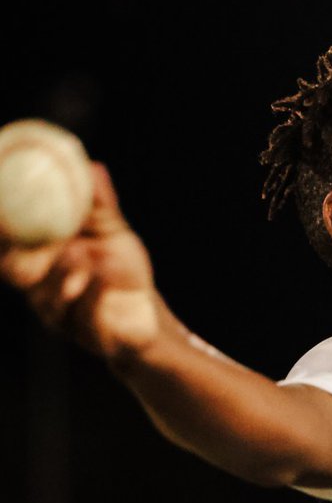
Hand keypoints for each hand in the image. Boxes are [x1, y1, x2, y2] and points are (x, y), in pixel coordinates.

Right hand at [0, 163, 159, 359]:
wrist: (147, 314)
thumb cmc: (121, 270)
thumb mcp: (111, 231)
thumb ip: (99, 204)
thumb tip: (92, 166)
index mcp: (38, 262)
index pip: (5, 245)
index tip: (0, 214)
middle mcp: (39, 290)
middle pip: (14, 273)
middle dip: (16, 254)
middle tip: (34, 234)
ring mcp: (60, 316)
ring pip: (47, 294)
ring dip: (64, 271)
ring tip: (83, 253)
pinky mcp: (85, 336)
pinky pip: (83, 311)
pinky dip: (94, 288)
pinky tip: (104, 272)